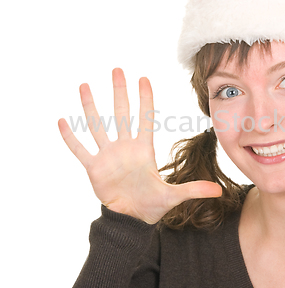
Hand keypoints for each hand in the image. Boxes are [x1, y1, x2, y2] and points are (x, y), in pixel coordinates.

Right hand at [58, 68, 221, 223]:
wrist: (131, 218)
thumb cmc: (152, 204)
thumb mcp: (174, 196)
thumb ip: (193, 189)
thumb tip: (219, 191)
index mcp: (143, 149)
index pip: (144, 118)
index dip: (144, 98)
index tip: (143, 78)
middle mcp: (125, 147)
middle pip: (121, 114)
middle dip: (119, 92)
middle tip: (117, 69)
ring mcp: (108, 156)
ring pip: (97, 126)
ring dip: (90, 107)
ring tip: (85, 86)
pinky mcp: (94, 168)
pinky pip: (80, 149)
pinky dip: (70, 137)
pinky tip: (61, 121)